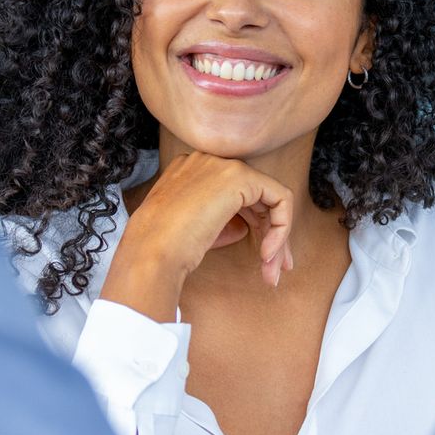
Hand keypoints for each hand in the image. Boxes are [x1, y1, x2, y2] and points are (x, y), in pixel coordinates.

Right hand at [99, 152, 295, 321]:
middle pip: (256, 198)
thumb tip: (245, 228)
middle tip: (275, 271)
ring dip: (277, 239)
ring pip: (270, 200)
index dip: (254, 225)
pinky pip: (280, 199)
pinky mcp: (240, 176)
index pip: (236, 194)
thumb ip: (222, 222)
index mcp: (192, 170)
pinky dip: (281, 228)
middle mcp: (208, 161)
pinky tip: (267, 254)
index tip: (263, 258)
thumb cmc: (166, 249)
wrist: (153, 251)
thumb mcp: (197, 231)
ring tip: (272, 272)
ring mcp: (223, 165)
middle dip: (271, 235)